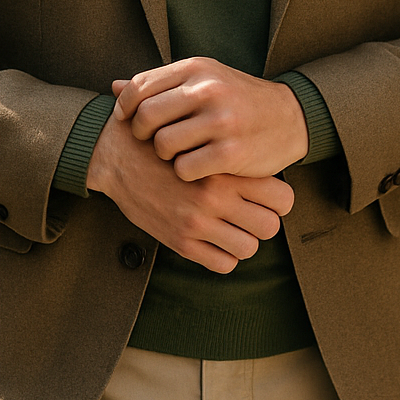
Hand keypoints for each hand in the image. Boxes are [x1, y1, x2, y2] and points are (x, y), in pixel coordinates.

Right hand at [86, 110, 293, 273]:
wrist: (116, 155)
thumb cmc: (161, 140)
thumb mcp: (199, 135)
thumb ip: (231, 150)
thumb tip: (262, 156)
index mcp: (225, 169)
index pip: (282, 196)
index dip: (279, 200)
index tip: (266, 196)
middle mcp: (215, 197)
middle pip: (270, 226)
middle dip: (264, 222)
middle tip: (250, 214)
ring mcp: (197, 222)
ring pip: (249, 248)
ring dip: (243, 240)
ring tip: (232, 228)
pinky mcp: (180, 241)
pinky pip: (223, 264)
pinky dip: (223, 257)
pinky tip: (214, 241)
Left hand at [111, 57, 308, 181]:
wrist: (289, 119)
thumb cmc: (238, 100)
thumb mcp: (203, 80)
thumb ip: (160, 84)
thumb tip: (113, 87)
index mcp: (197, 69)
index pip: (140, 87)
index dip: (125, 108)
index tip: (127, 121)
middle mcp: (208, 90)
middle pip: (147, 117)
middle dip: (141, 134)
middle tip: (151, 142)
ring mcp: (221, 121)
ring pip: (163, 144)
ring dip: (164, 156)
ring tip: (177, 154)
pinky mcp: (231, 152)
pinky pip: (185, 168)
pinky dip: (184, 173)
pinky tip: (195, 168)